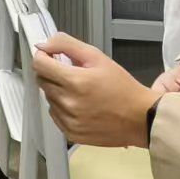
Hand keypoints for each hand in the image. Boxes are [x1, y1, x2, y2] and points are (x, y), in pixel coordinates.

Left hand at [32, 33, 160, 148]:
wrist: (140, 118)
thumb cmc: (121, 86)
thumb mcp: (96, 56)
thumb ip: (66, 44)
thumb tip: (42, 44)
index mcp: (74, 81)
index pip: (39, 64)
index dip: (43, 56)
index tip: (51, 56)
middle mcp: (68, 103)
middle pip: (42, 80)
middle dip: (52, 72)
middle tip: (71, 72)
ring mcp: (68, 121)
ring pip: (48, 97)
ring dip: (57, 90)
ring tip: (79, 90)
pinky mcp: (71, 133)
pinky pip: (55, 114)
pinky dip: (62, 107)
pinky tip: (80, 104)